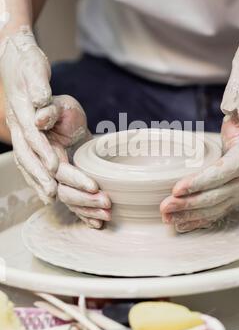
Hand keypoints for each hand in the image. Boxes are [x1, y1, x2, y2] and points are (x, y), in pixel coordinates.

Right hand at [0, 27, 57, 202]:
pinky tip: (45, 191)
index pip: (32, 135)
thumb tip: (40, 112)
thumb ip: (39, 90)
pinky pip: (28, 161)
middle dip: (40, 175)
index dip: (43, 151)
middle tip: (54, 192)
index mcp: (20, 110)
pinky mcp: (24, 138)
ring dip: (37, 181)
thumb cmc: (28, 65)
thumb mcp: (34, 71)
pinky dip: (36, 177)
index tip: (56, 165)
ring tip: (50, 198)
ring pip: (26, 162)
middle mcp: (17, 125)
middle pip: (27, 155)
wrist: (16, 61)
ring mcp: (18, 133)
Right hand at [36, 95, 111, 228]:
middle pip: (62, 188)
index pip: (56, 168)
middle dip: (84, 197)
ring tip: (107, 214)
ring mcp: (53, 178)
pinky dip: (83, 214)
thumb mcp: (58, 105)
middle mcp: (45, 168)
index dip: (74, 178)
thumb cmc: (61, 111)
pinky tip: (96, 223)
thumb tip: (39, 119)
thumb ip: (50, 111)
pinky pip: (71, 202)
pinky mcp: (63, 183)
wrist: (60, 119)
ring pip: (67, 198)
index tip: (93, 185)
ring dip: (86, 209)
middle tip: (106, 201)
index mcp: (41, 150)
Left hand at [160, 100, 238, 232]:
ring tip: (166, 218)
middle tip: (164, 207)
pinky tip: (180, 225)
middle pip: (215, 196)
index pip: (221, 173)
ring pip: (213, 209)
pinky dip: (197, 222)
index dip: (199, 182)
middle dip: (188, 204)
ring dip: (189, 216)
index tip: (176, 188)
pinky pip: (215, 215)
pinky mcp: (232, 200)